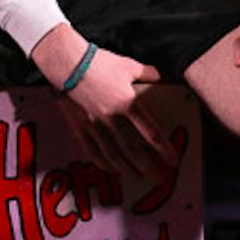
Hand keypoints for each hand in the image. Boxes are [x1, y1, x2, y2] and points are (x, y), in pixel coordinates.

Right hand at [31, 24, 174, 179]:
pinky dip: (101, 162)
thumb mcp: (128, 65)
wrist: (67, 63)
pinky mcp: (80, 126)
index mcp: (128, 104)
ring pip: (113, 154)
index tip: (172, 160)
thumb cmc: (98, 62)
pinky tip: (109, 169)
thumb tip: (161, 76)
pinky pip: (91, 149)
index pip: (151, 132)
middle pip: (133, 150)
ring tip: (137, 176)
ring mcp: (95, 125)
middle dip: (148, 167)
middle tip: (159, 178)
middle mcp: (113, 119)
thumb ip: (147, 73)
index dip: (163, 148)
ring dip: (127, 169)